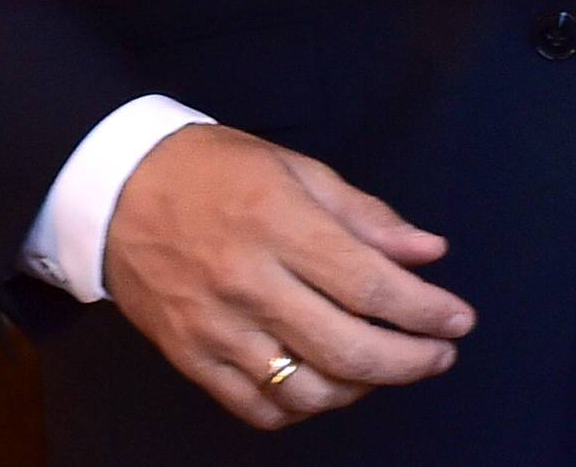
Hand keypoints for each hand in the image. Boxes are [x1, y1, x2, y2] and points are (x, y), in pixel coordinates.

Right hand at [102, 125, 474, 431]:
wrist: (117, 191)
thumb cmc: (214, 170)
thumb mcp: (294, 167)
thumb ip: (364, 214)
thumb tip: (428, 251)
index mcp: (278, 223)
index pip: (368, 283)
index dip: (423, 309)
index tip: (458, 318)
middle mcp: (248, 282)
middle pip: (347, 347)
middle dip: (409, 360)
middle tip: (440, 353)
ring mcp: (217, 328)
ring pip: (307, 390)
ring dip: (361, 388)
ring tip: (385, 366)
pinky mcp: (192, 360)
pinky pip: (259, 409)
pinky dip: (303, 407)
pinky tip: (327, 383)